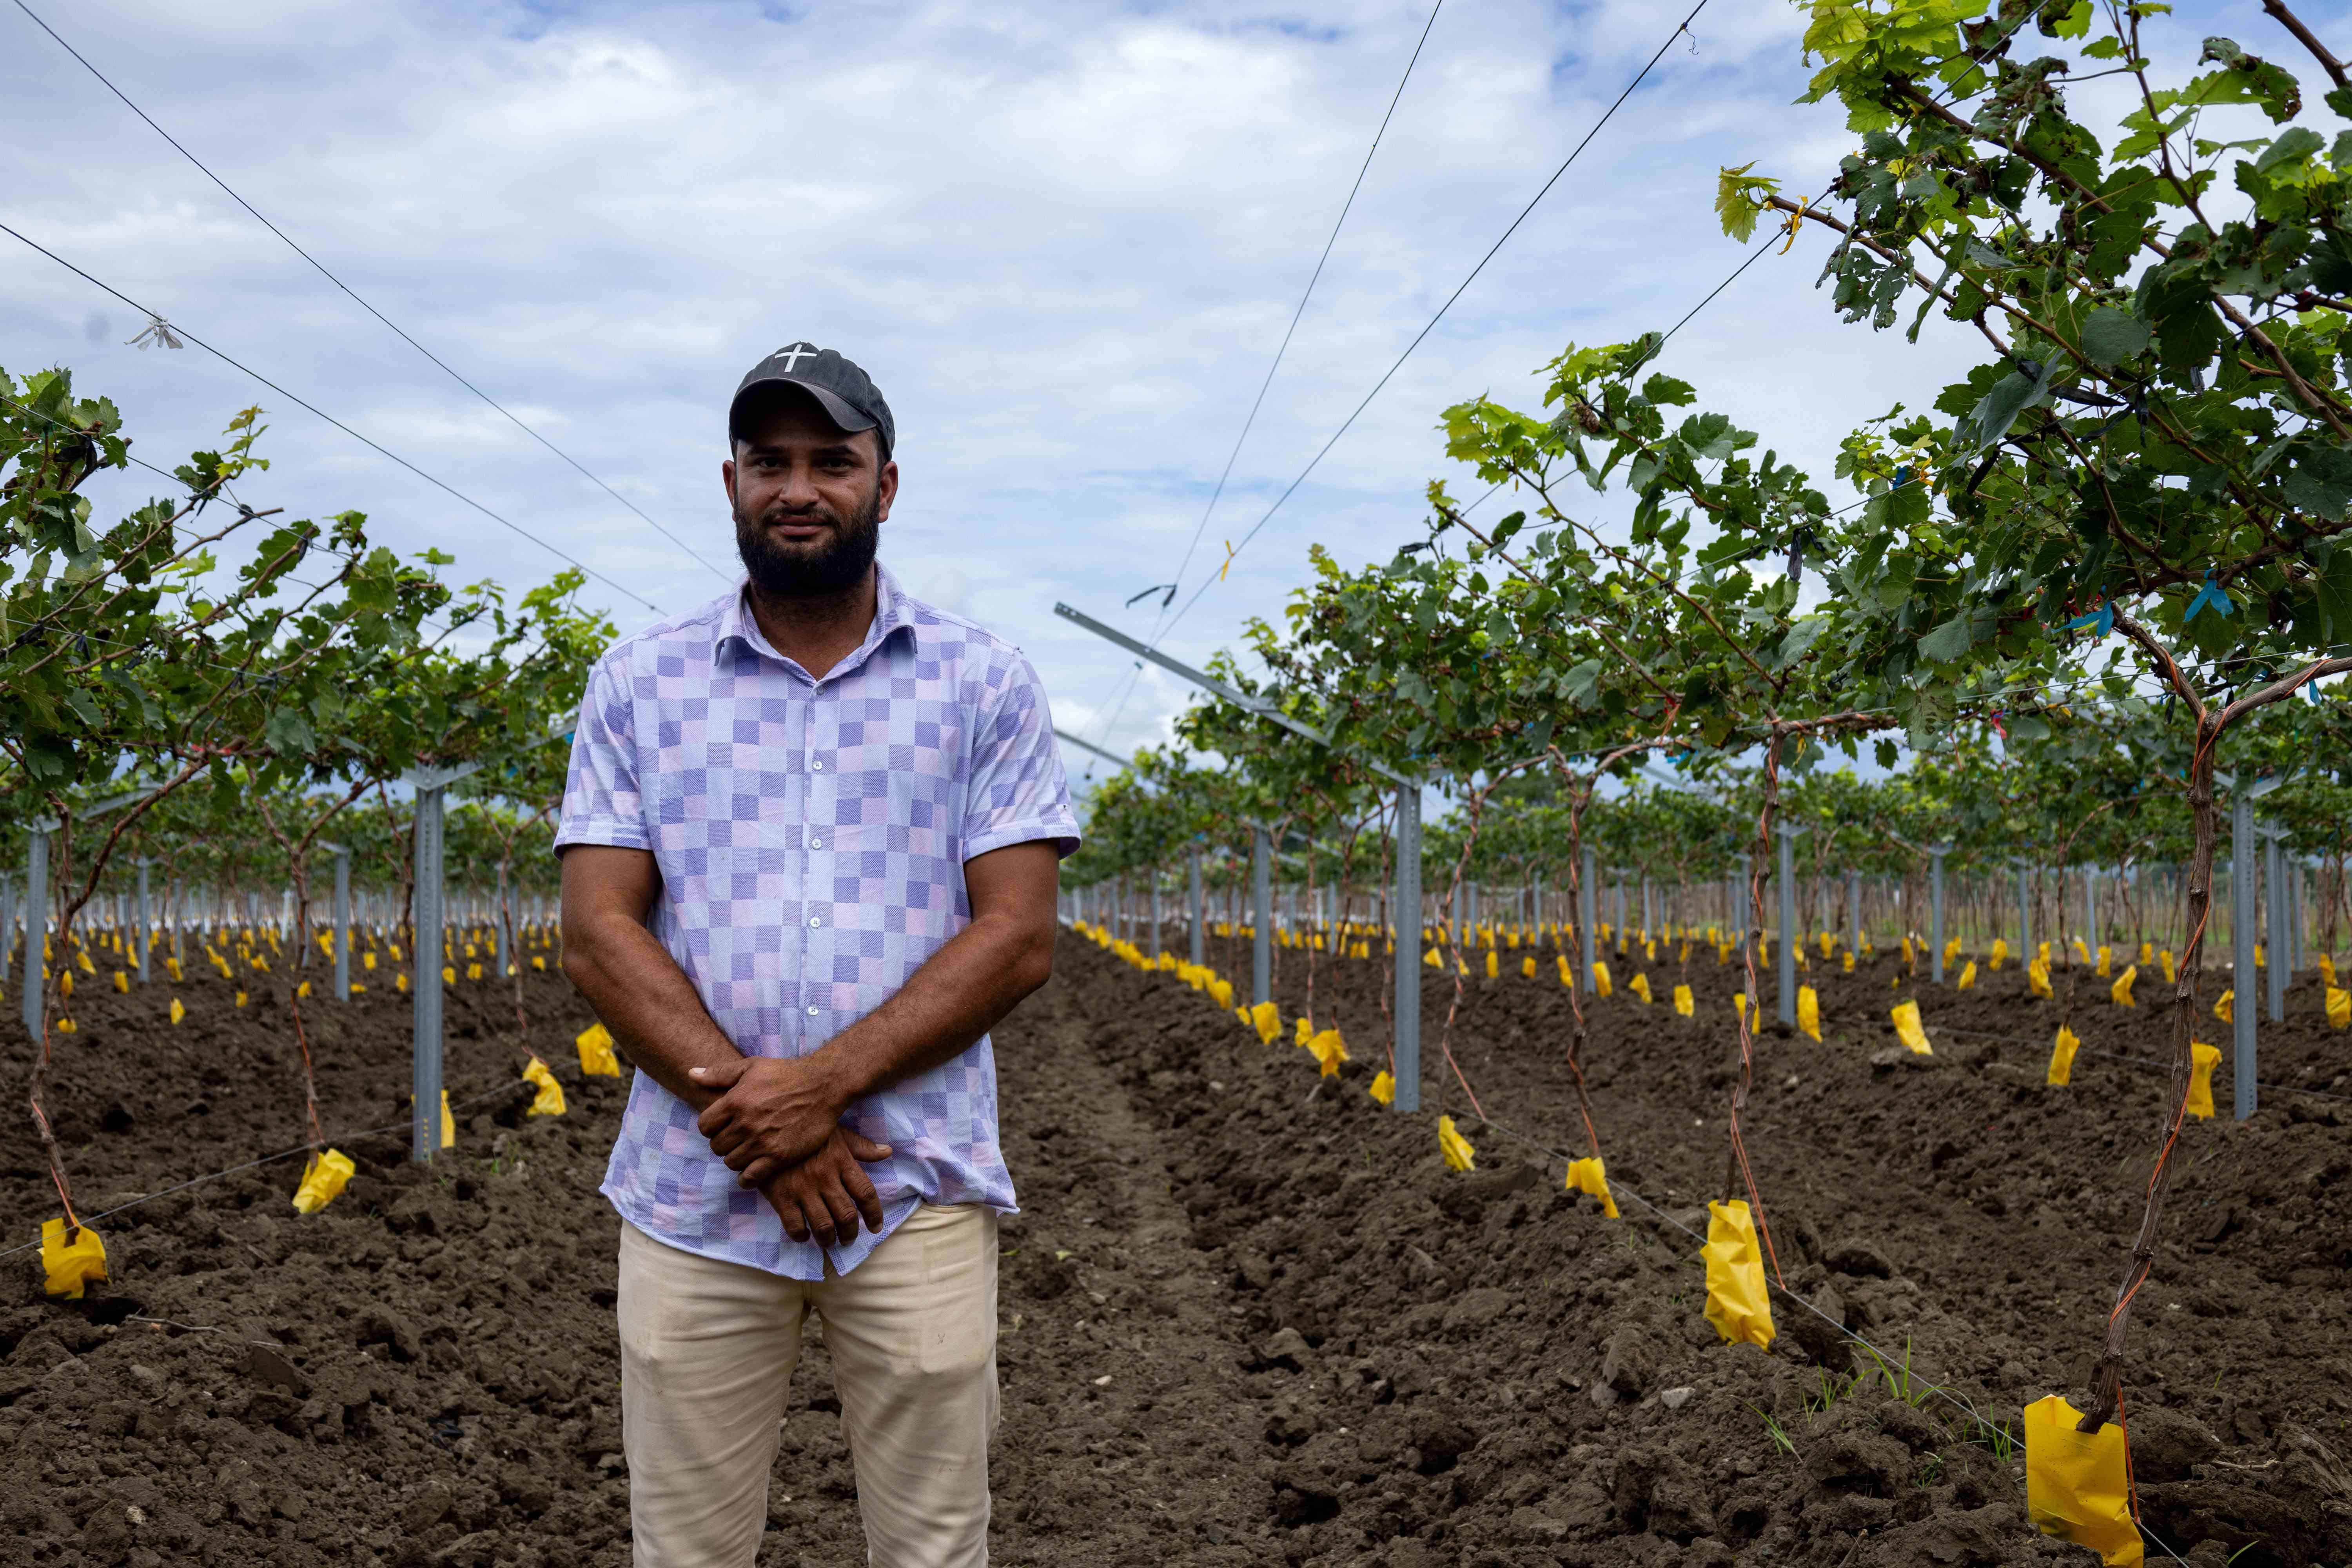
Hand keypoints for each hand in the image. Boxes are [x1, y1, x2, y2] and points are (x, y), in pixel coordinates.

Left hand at [691, 1055, 847, 1174]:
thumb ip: (719, 1073)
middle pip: (716, 1146)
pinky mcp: (779, 1156)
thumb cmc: (787, 1073)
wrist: (823, 1086)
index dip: (711, 1127)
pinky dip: (746, 1178)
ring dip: (736, 1158)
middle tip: (737, 1139)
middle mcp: (745, 1123)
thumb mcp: (751, 1066)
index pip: (704, 1126)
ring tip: (747, 1151)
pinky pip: (750, 1177)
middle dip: (723, 1143)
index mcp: (735, 1101)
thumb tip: (691, 1073)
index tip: (723, 1126)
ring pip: (731, 1162)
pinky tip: (752, 1171)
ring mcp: (762, 1141)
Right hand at [758, 1128, 894, 1245]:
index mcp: (841, 1161)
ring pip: (824, 1226)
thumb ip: (861, 1146)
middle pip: (846, 1215)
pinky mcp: (781, 1196)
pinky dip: (801, 1236)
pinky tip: (804, 1234)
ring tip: (829, 1242)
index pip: (865, 1194)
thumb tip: (887, 1152)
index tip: (876, 1227)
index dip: (874, 1214)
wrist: (766, 1131)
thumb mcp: (836, 1133)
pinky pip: (795, 1226)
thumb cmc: (805, 1132)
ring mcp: (802, 1188)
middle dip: (850, 1233)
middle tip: (848, 1239)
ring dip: (828, 1239)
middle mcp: (825, 1177)